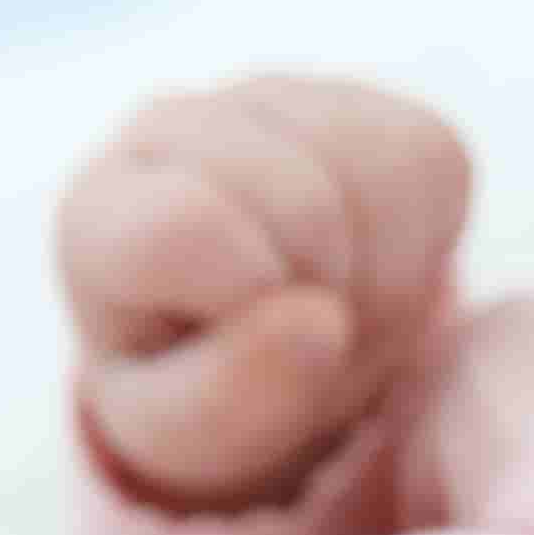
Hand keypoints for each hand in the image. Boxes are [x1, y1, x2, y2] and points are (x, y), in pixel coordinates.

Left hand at [59, 76, 477, 511]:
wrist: (264, 343)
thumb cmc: (201, 384)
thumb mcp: (183, 434)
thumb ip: (222, 402)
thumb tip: (317, 322)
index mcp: (102, 213)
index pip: (185, 225)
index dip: (248, 296)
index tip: (248, 336)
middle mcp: (174, 126)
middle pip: (300, 198)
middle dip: (324, 293)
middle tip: (303, 338)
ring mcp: (274, 100)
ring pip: (375, 167)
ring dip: (381, 274)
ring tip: (337, 307)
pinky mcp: (367, 103)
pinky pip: (431, 159)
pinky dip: (423, 241)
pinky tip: (374, 267)